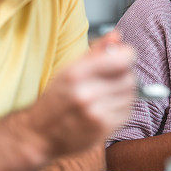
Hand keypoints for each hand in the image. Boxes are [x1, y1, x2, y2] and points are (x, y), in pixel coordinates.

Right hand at [27, 31, 136, 156]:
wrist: (39, 135)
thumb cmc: (54, 101)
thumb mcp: (69, 70)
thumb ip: (96, 51)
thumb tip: (117, 36)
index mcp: (76, 74)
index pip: (122, 59)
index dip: (126, 56)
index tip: (122, 57)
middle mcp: (86, 93)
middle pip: (129, 78)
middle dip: (124, 76)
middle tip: (111, 79)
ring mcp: (95, 113)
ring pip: (131, 95)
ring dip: (124, 93)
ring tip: (106, 95)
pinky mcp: (103, 129)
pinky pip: (127, 112)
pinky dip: (121, 109)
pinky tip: (106, 108)